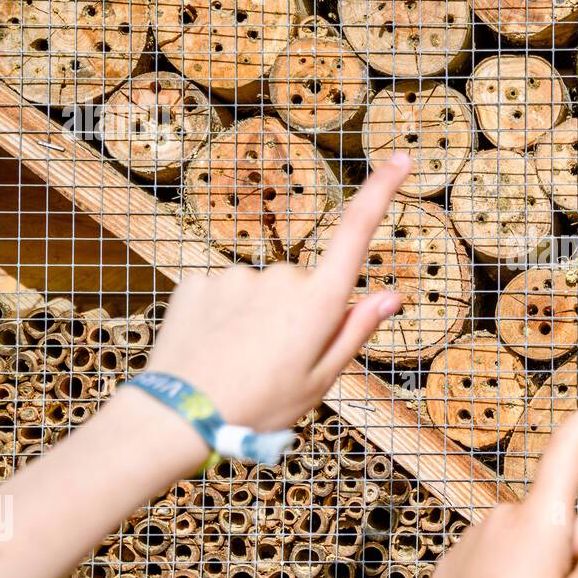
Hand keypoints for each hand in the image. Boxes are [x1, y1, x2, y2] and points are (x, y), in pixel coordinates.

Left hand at [141, 154, 410, 431]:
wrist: (177, 418)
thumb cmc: (258, 407)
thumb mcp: (321, 380)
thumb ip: (356, 330)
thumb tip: (391, 295)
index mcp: (319, 303)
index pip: (357, 232)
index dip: (381, 190)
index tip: (400, 158)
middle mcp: (281, 278)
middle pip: (304, 285)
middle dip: (299, 313)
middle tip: (279, 363)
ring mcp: (237, 276)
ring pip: (263, 292)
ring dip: (259, 318)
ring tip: (241, 362)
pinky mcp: (199, 281)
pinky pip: (226, 294)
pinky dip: (225, 317)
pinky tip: (214, 349)